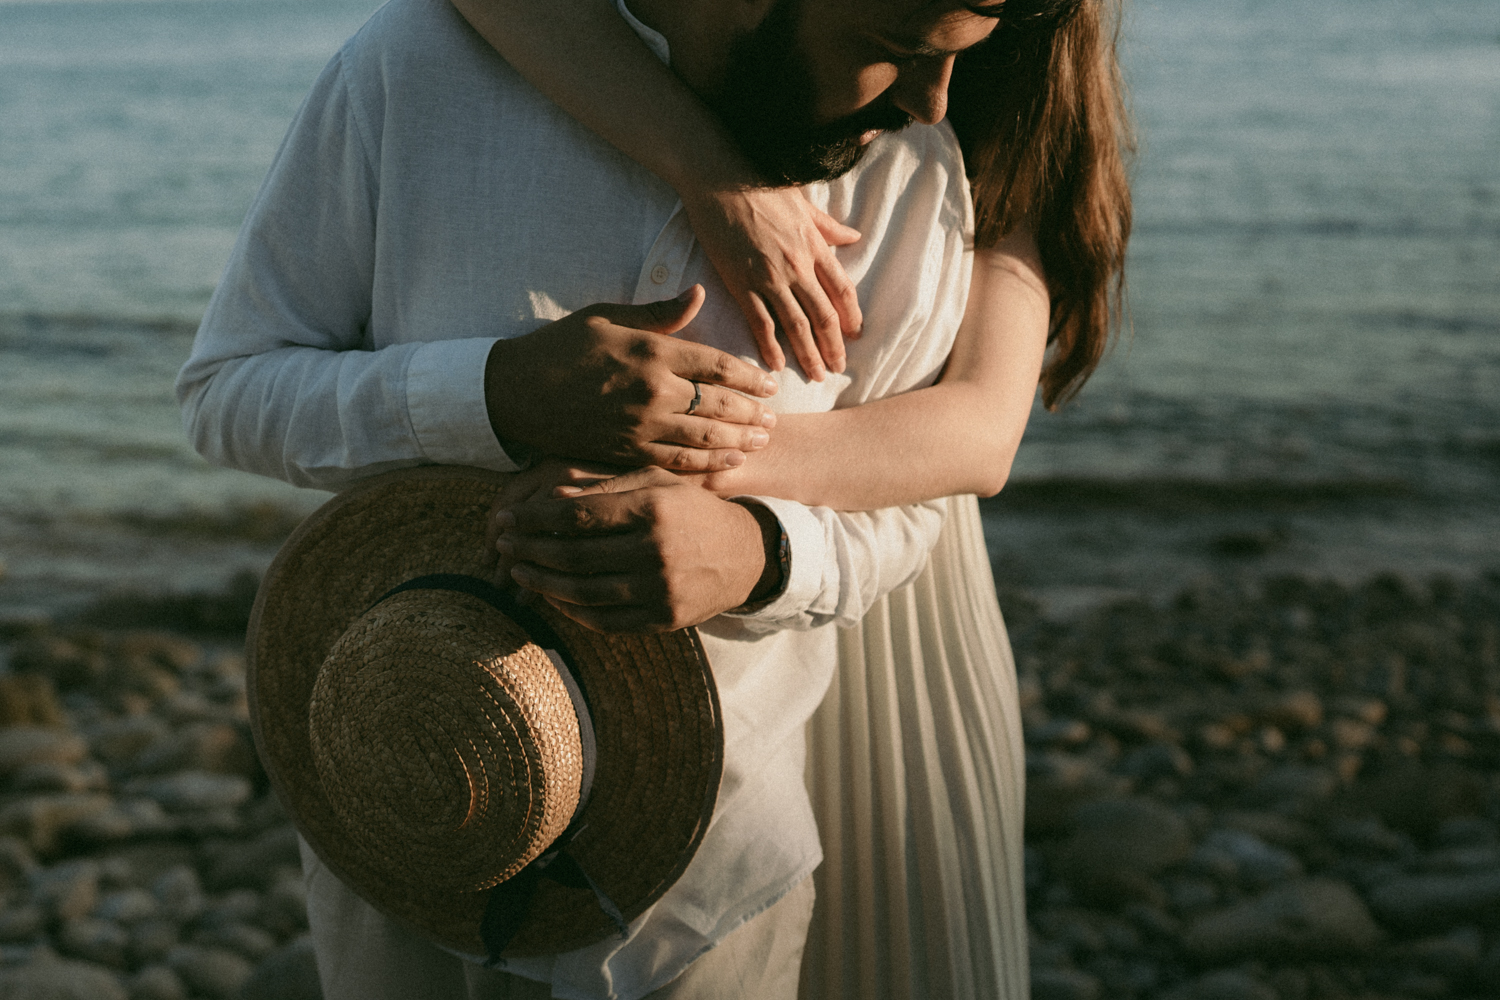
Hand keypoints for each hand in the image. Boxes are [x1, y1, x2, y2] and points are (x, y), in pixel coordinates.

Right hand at [485, 286, 778, 471]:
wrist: (515, 392)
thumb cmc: (562, 347)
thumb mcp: (609, 317)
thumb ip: (660, 312)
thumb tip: (699, 293)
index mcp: (652, 351)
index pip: (717, 365)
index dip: (750, 376)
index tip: (769, 383)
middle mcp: (652, 390)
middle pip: (720, 404)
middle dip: (752, 412)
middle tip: (773, 417)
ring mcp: (640, 425)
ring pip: (705, 438)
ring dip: (739, 441)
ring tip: (760, 441)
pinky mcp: (626, 451)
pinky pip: (678, 462)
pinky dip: (709, 465)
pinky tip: (729, 463)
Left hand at [491, 473, 778, 632]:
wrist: (746, 555)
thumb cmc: (691, 510)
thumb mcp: (657, 483)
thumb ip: (604, 486)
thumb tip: (548, 497)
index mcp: (652, 508)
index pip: (576, 516)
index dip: (534, 519)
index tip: (507, 519)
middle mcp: (656, 550)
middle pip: (573, 555)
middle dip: (530, 550)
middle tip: (503, 544)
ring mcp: (661, 590)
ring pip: (582, 592)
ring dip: (542, 583)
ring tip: (519, 570)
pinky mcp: (663, 620)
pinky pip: (604, 620)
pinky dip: (571, 610)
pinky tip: (552, 596)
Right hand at [680, 185, 862, 381]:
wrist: (718, 177)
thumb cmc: (759, 182)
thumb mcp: (803, 203)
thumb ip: (827, 225)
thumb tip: (854, 235)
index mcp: (814, 245)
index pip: (842, 289)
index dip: (852, 316)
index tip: (856, 335)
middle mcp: (797, 265)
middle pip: (824, 315)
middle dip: (833, 346)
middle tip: (838, 368)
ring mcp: (769, 277)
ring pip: (797, 325)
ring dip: (808, 354)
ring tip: (815, 375)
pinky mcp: (741, 283)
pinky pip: (760, 322)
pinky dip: (769, 346)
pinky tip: (775, 364)